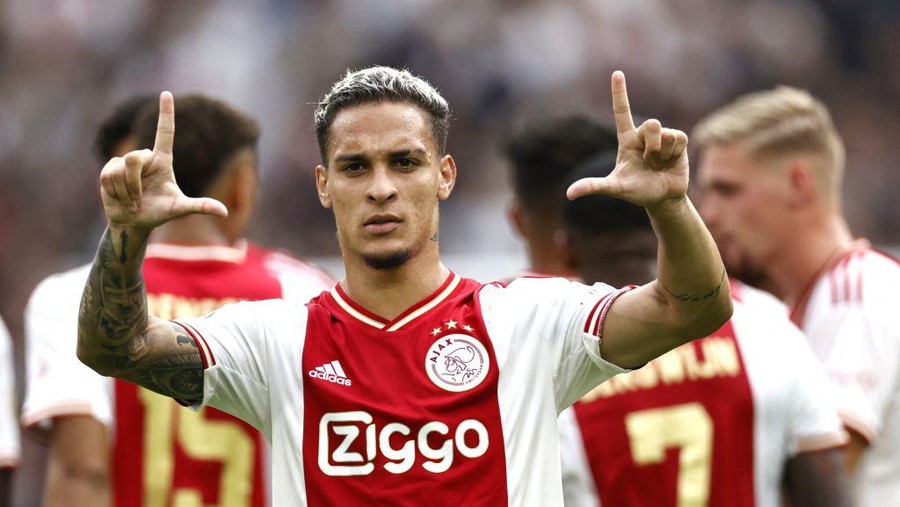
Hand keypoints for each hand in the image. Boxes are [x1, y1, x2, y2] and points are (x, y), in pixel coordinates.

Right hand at [99, 91, 226, 230]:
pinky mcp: (109, 169)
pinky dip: (116, 191)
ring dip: (126, 191)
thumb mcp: (179, 209)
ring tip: (132, 200)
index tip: (167, 93)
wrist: (132, 222)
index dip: (166, 113)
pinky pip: (109, 175)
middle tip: (139, 200)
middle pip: (135, 157)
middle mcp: (144, 158)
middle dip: (135, 183)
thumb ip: (200, 207)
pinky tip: (119, 198)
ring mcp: (124, 162)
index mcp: (163, 161)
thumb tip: (224, 212)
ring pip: (121, 169)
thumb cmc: (158, 212)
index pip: (165, 132)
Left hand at [566, 71, 688, 208]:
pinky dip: (674, 153)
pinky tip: (671, 161)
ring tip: (660, 163)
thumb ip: (594, 186)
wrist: (662, 198)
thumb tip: (569, 194)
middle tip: (650, 161)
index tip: (617, 73)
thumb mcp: (615, 188)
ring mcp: (662, 136)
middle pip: (651, 124)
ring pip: (665, 132)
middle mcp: (643, 134)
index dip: (620, 92)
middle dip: (652, 145)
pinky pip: (679, 138)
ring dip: (663, 152)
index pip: (622, 111)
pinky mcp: (679, 141)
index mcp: (627, 139)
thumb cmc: (637, 191)